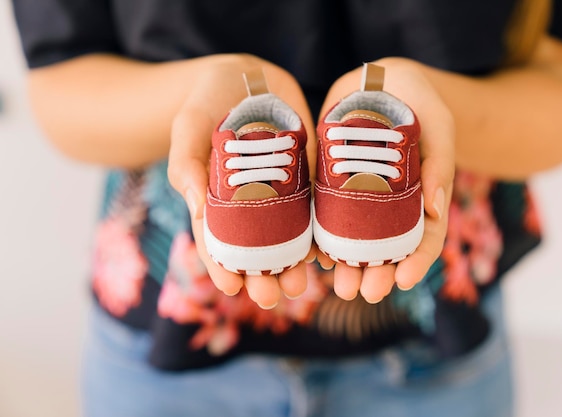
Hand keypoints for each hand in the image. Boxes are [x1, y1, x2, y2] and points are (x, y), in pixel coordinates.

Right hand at [168, 54, 316, 308]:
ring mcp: (277, 189)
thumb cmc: (204, 104)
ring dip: (293, 262)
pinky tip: (326, 252)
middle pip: (254, 247)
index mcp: (212, 199)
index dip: (222, 266)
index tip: (231, 289)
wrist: (243, 76)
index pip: (216, 240)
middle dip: (262, 275)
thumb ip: (187, 166)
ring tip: (300, 284)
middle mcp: (246, 202)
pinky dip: (319, 230)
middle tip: (272, 296)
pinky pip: (313, 207)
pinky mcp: (304, 173)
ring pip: (286, 235)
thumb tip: (196, 210)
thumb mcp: (187, 130)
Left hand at [317, 57, 454, 302]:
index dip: (417, 261)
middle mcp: (391, 203)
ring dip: (347, 265)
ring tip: (339, 286)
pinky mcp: (333, 182)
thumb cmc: (419, 101)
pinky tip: (314, 255)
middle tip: (363, 293)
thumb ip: (440, 164)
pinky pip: (327, 215)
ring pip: (355, 239)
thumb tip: (437, 213)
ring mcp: (361, 195)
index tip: (404, 281)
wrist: (381, 81)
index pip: (424, 236)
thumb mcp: (438, 126)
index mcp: (422, 196)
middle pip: (386, 247)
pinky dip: (321, 237)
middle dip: (376, 273)